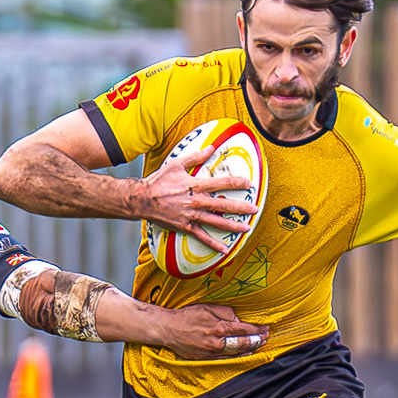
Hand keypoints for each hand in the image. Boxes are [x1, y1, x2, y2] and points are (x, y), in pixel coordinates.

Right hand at [134, 144, 259, 252]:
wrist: (142, 199)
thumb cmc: (159, 181)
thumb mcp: (176, 164)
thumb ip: (196, 156)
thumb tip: (211, 147)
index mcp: (196, 185)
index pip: (222, 183)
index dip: (238, 183)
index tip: (249, 184)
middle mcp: (196, 201)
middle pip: (224, 204)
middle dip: (242, 207)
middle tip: (255, 209)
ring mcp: (192, 215)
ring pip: (217, 222)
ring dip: (233, 226)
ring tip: (246, 228)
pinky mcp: (186, 227)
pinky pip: (202, 237)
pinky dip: (214, 245)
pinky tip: (225, 250)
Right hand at [160, 303, 268, 360]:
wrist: (168, 329)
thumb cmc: (187, 316)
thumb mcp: (207, 308)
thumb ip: (225, 313)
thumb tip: (238, 320)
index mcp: (218, 328)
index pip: (243, 330)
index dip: (257, 330)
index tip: (265, 328)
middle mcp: (216, 342)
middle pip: (242, 343)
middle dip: (256, 340)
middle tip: (266, 337)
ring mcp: (211, 353)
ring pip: (236, 353)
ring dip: (249, 349)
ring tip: (259, 345)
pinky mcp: (206, 359)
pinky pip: (225, 360)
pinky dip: (237, 357)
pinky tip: (244, 355)